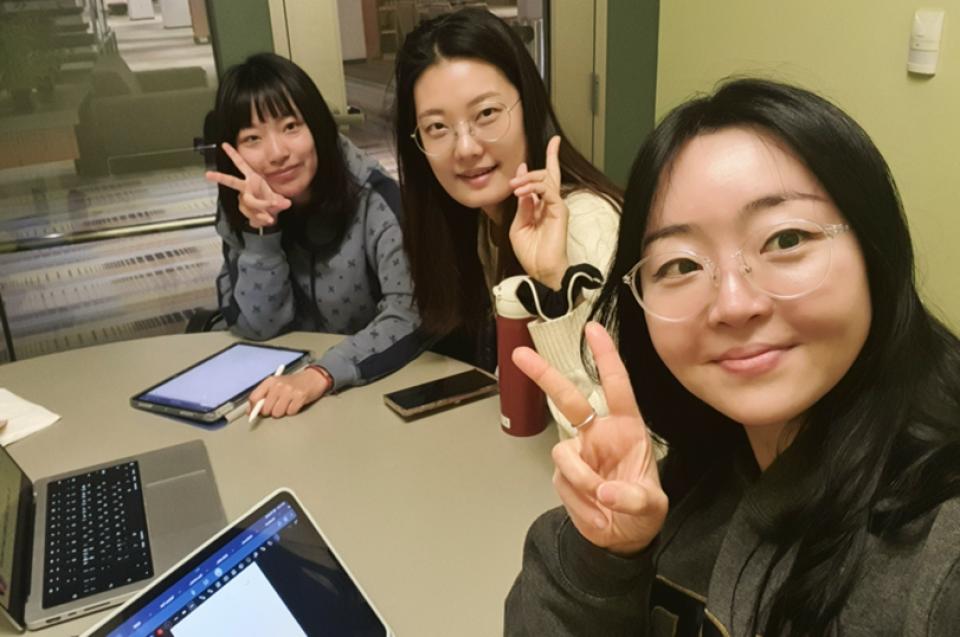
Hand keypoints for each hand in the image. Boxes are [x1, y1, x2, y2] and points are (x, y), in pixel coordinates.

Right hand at [205, 142, 291, 228]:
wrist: (268, 216)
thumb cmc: (270, 201)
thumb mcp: (277, 198)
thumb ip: (281, 201)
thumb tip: (286, 203)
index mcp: (252, 179)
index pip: (241, 164)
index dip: (233, 154)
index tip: (224, 145)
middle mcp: (245, 188)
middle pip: (231, 181)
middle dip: (220, 177)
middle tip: (208, 174)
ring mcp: (243, 199)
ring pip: (249, 202)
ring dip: (261, 207)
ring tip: (270, 215)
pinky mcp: (245, 210)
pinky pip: (253, 214)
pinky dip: (261, 218)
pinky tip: (268, 219)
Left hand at [248, 368, 330, 417]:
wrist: (313, 378)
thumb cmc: (292, 383)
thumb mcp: (275, 385)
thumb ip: (262, 396)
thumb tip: (249, 411)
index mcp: (270, 381)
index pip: (254, 398)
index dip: (253, 408)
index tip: (255, 413)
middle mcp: (278, 385)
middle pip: (265, 409)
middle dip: (270, 412)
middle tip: (276, 406)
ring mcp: (289, 391)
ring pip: (277, 413)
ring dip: (282, 412)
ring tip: (287, 404)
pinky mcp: (300, 397)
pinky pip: (290, 412)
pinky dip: (292, 411)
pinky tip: (295, 403)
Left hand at [509, 135, 569, 289]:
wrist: (541, 269)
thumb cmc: (530, 252)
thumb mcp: (518, 227)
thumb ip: (521, 207)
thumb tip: (522, 188)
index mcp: (540, 207)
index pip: (541, 183)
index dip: (531, 171)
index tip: (521, 164)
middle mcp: (550, 204)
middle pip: (548, 174)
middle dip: (530, 171)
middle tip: (513, 181)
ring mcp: (556, 206)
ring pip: (547, 178)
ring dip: (528, 178)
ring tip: (514, 186)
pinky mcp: (560, 210)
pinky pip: (548, 190)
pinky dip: (533, 187)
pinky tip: (521, 192)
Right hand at [512, 322, 667, 554]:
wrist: (622, 539)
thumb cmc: (642, 512)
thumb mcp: (651, 507)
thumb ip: (632, 498)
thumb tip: (605, 491)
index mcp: (627, 429)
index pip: (616, 386)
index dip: (605, 356)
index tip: (593, 329)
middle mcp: (599, 434)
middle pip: (568, 398)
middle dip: (545, 375)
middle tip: (520, 354)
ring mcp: (578, 454)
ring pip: (564, 454)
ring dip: (582, 479)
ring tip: (601, 501)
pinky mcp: (562, 475)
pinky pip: (563, 481)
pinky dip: (578, 500)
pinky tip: (594, 510)